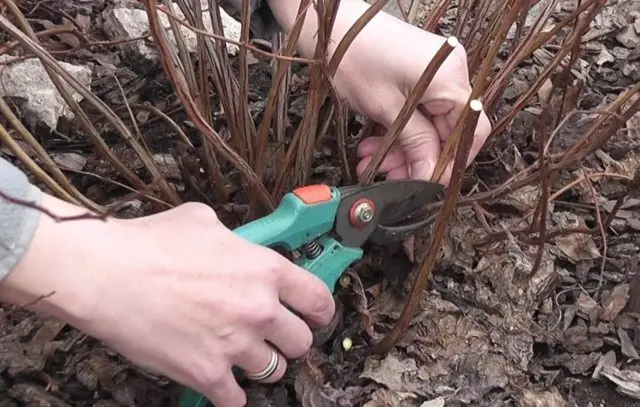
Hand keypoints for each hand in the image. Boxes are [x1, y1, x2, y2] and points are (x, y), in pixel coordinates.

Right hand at [0, 195, 334, 406]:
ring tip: (241, 354)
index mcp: (265, 270)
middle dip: (288, 339)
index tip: (312, 315)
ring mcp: (236, 346)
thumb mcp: (204, 222)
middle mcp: (260, 310)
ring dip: (261, 364)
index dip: (319, 310)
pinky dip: (230, 393)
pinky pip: (236, 399)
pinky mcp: (207, 374)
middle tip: (270, 335)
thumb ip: (235, 240)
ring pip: (275, 371)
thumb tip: (237, 245)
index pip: (319, 300)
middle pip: (301, 342)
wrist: (106, 274)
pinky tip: (219, 380)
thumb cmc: (150, 244)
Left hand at [267, 0, 490, 184]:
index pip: (471, 131)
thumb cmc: (354, 58)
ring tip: (372, 163)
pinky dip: (397, 131)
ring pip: (428, 125)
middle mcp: (450, 73)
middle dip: (416, 158)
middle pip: (446, 131)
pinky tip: (373, 146)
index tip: (428, 183)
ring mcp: (435, 72)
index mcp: (450, 78)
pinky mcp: (418, 74)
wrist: (329, 26)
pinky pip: (416, 112)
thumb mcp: (386, 109)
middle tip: (389, 177)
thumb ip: (415, 144)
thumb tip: (431, 175)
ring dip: (401, 149)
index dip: (452, 162)